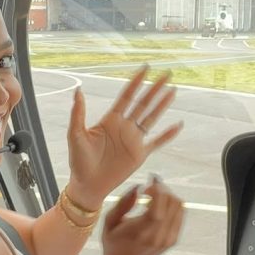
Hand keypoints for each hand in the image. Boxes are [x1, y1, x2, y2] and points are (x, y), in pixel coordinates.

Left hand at [66, 67, 182, 208]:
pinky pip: (157, 142)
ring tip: (172, 91)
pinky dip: (168, 134)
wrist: (88, 185)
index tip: (145, 68)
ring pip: (151, 118)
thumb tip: (78, 90)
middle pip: (143, 103)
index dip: (136, 82)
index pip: (127, 96)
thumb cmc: (78, 161)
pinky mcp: (140, 154)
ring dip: (162, 105)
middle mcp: (125, 127)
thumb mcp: (75, 135)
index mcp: (110, 120)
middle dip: (154, 89)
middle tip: (166, 74)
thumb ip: (78, 113)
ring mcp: (134, 140)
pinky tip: (178, 125)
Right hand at [101, 178, 183, 254]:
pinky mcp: (174, 239)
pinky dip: (172, 204)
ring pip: (179, 205)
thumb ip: (123, 203)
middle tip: (149, 187)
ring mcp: (169, 238)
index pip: (158, 206)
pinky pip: (180, 213)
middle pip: (172, 202)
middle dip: (162, 188)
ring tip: (154, 195)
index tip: (147, 184)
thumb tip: (139, 187)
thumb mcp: (110, 222)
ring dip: (168, 195)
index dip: (156, 189)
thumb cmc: (114, 244)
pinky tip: (159, 205)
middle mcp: (158, 236)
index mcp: (141, 232)